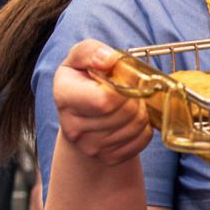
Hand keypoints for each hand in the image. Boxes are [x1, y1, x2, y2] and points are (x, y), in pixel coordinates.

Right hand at [54, 40, 152, 165]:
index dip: (123, 87)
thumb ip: (91, 51)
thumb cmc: (83, 81)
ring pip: (136, 126)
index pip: (105, 100)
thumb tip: (108, 59)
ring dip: (141, 110)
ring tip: (130, 102)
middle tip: (131, 89)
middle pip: (125, 113)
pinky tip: (131, 118)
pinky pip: (142, 140)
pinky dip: (145, 127)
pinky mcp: (108, 158)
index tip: (122, 78)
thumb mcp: (81, 57)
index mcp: (65, 97)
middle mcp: (73, 127)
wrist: (82, 115)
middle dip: (136, 97)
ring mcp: (90, 147)